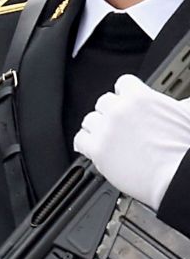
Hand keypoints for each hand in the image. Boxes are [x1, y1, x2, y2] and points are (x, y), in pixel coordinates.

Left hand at [74, 74, 189, 208]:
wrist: (178, 175)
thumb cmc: (184, 150)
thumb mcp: (185, 116)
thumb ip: (174, 104)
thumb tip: (180, 102)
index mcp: (141, 98)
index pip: (123, 83)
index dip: (125, 94)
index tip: (126, 102)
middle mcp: (120, 110)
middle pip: (104, 102)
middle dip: (111, 113)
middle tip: (121, 127)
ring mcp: (106, 129)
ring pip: (90, 120)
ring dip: (97, 129)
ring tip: (109, 140)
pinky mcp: (97, 149)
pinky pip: (80, 140)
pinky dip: (85, 144)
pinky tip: (95, 149)